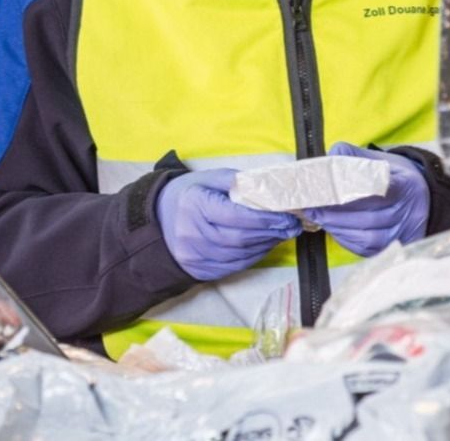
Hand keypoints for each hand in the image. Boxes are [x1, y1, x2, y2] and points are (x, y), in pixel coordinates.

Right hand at [155, 168, 302, 281]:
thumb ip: (235, 181)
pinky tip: (264, 245)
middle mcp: (192, 235)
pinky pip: (234, 266)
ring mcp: (195, 256)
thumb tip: (267, 188)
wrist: (157, 220)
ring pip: (240, 255)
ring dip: (266, 245)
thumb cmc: (186, 195)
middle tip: (292, 225)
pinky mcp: (200, 271)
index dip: (265, 218)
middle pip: (241, 238)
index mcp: (194, 206)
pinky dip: (254, 256)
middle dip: (271, 232)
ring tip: (282, 233)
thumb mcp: (206, 178)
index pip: (236, 216)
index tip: (287, 215)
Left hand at [301, 142, 430, 256]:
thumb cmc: (394, 177)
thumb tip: (325, 161)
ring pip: (367, 235)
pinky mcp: (393, 246)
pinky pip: (367, 248)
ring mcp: (402, 232)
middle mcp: (408, 211)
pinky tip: (333, 229)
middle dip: (336, 213)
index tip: (323, 189)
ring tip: (317, 217)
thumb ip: (352, 157)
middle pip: (369, 216)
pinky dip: (346, 239)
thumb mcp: (379, 160)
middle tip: (311, 207)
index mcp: (405, 185)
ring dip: (338, 227)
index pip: (376, 189)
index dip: (347, 191)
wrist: (421, 198)